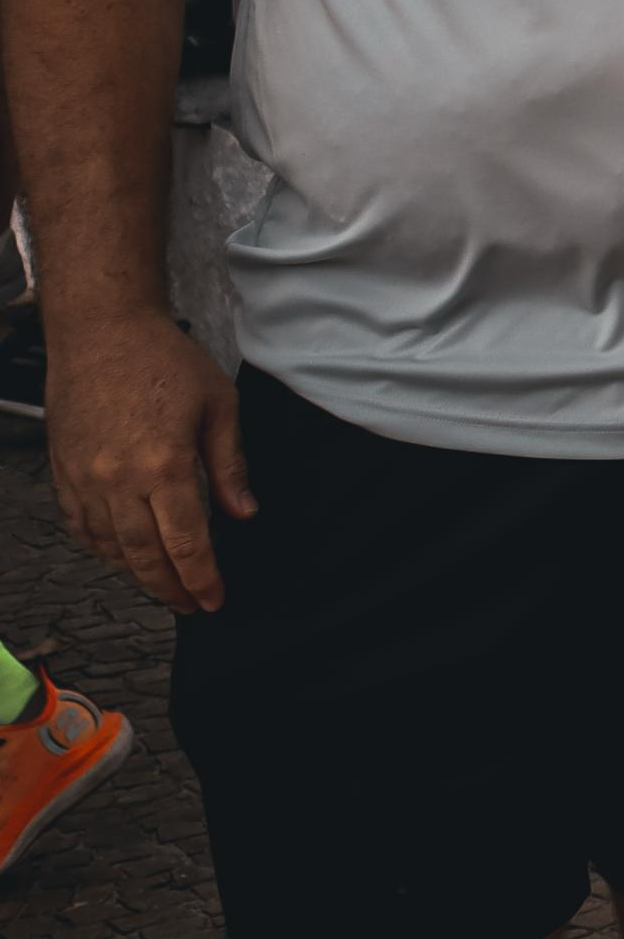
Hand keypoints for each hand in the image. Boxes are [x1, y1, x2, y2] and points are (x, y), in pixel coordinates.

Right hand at [49, 307, 249, 612]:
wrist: (102, 332)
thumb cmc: (166, 360)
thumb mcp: (219, 405)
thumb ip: (229, 466)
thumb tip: (244, 514)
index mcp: (164, 465)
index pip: (186, 541)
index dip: (201, 577)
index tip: (214, 600)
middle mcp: (118, 480)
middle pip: (145, 554)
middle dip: (170, 587)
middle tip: (190, 605)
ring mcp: (85, 479)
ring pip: (110, 547)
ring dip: (137, 574)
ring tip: (163, 586)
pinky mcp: (63, 473)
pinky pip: (81, 527)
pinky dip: (102, 549)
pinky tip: (122, 556)